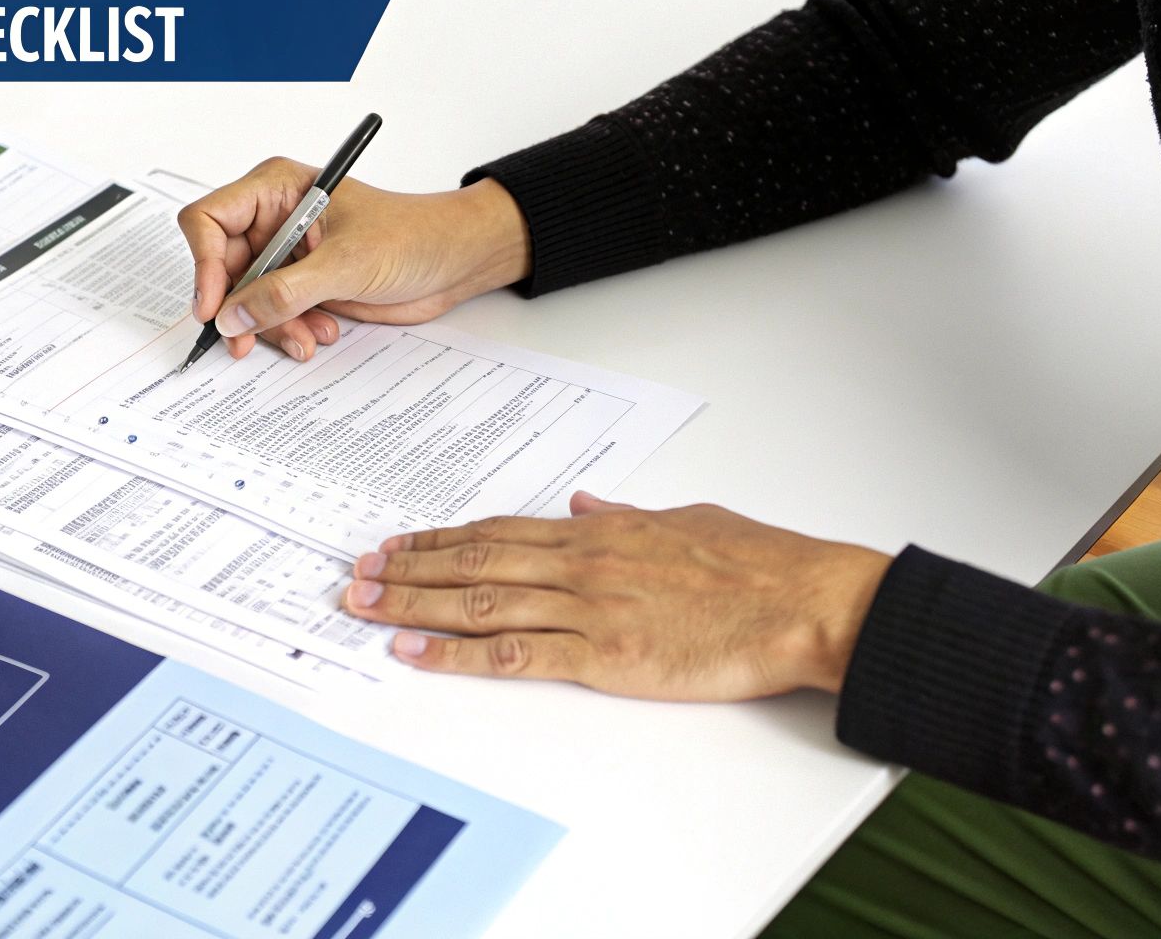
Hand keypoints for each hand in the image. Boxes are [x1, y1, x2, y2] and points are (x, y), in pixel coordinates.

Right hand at [177, 158, 530, 359]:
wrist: (454, 262)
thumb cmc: (413, 236)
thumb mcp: (346, 264)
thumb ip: (285, 291)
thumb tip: (232, 316)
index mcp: (277, 189)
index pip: (210, 220)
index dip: (204, 264)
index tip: (213, 307)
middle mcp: (274, 219)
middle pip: (222, 267)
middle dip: (238, 308)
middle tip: (243, 342)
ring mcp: (287, 254)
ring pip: (246, 299)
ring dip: (269, 326)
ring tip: (305, 338)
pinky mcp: (303, 285)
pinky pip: (272, 314)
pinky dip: (288, 330)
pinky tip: (319, 333)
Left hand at [344, 493, 892, 700]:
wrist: (803, 602)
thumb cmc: (758, 566)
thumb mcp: (685, 519)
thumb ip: (627, 516)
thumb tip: (587, 503)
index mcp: (600, 533)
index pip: (498, 532)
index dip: (441, 540)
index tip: (400, 544)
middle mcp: (581, 565)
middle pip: (473, 563)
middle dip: (408, 569)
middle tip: (357, 574)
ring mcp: (589, 610)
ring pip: (479, 603)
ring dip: (414, 606)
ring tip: (365, 607)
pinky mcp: (606, 657)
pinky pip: (514, 654)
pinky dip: (457, 653)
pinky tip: (416, 654)